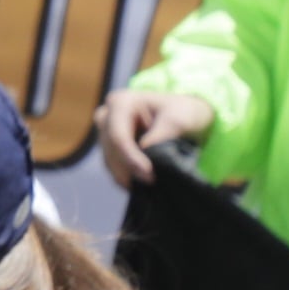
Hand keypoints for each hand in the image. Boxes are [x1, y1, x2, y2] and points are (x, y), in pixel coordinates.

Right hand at [98, 87, 214, 186]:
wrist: (182, 115)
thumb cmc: (182, 112)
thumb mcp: (180, 118)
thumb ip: (163, 131)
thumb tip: (145, 149)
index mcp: (121, 102)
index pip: (118, 135)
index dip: (131, 158)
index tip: (149, 176)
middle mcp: (106, 115)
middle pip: (111, 149)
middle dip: (129, 169)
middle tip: (152, 184)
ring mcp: (105, 131)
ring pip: (109, 160)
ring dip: (127, 175)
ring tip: (148, 187)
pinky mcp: (109, 146)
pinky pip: (113, 166)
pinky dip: (126, 176)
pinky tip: (141, 185)